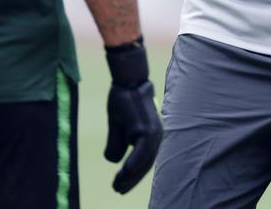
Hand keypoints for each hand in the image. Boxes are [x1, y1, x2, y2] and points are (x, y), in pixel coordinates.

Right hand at [103, 40, 162, 193]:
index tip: (121, 185)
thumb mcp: (118, 124)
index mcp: (152, 135)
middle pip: (145, 165)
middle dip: (131, 180)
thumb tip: (113, 160)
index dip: (133, 175)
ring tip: (117, 186)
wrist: (127, 79)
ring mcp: (153, 133)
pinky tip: (122, 175)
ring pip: (143, 163)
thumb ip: (118, 142)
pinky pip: (141, 154)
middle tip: (117, 190)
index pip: (145, 161)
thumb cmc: (123, 98)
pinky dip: (132, 166)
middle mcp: (156, 136)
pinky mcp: (146, 129)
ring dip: (130, 177)